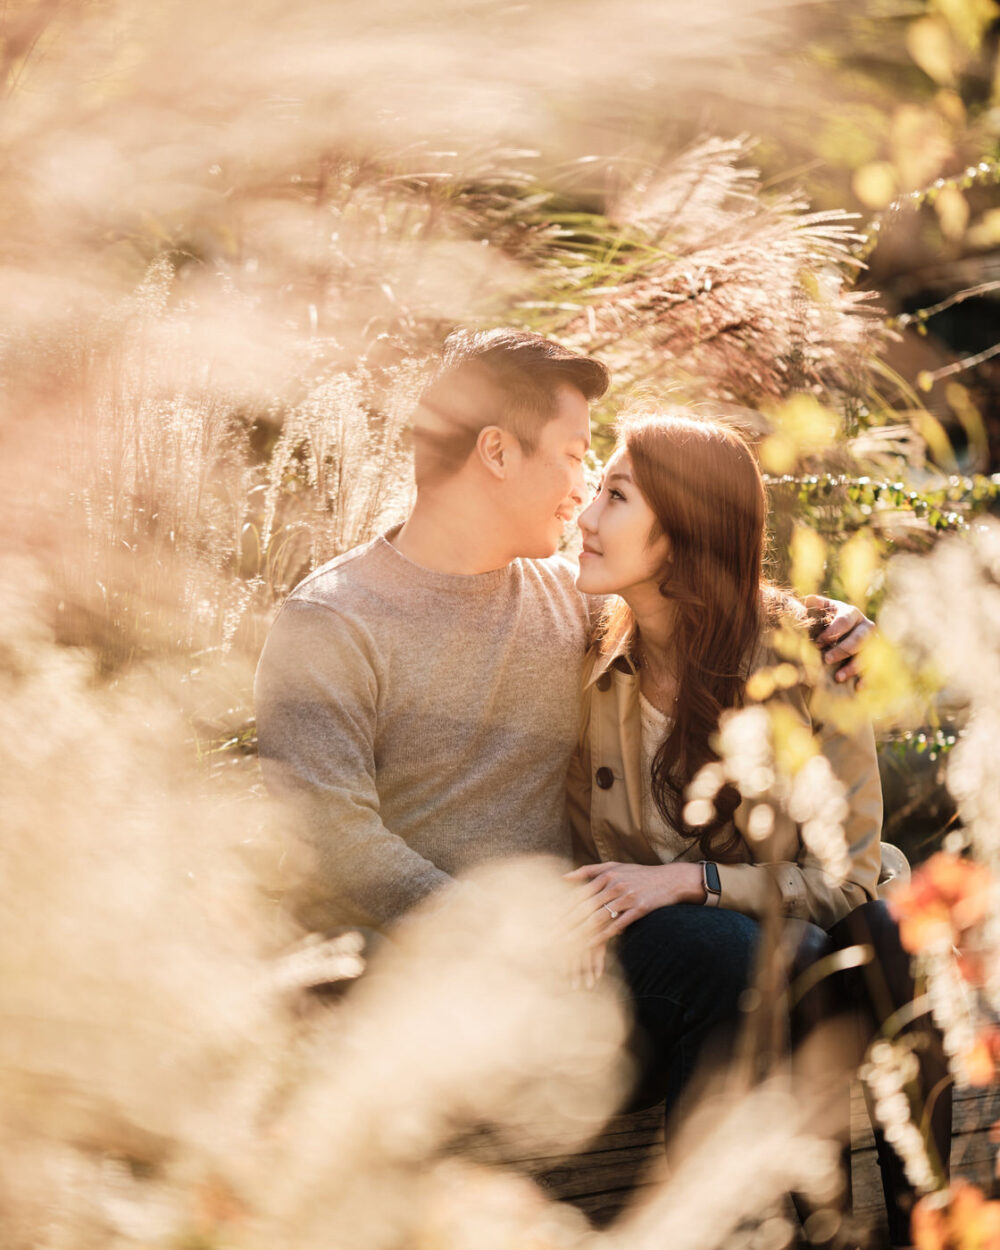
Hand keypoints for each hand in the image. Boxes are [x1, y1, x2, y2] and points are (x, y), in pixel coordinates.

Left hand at [564, 860, 705, 943]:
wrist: (670, 880)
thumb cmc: (639, 874)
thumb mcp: (615, 866)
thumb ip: (589, 870)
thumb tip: (563, 877)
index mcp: (607, 875)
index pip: (580, 894)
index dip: (564, 908)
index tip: (550, 919)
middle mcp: (615, 885)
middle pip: (586, 907)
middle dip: (568, 923)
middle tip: (553, 935)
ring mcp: (627, 897)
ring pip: (599, 917)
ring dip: (581, 932)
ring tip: (567, 943)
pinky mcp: (639, 909)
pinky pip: (617, 925)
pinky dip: (603, 935)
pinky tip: (591, 944)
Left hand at [804, 595, 874, 683]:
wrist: (842, 632)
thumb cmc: (827, 621)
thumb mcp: (822, 611)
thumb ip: (816, 606)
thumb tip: (808, 599)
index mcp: (851, 613)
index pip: (844, 621)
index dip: (831, 632)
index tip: (818, 643)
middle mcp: (866, 626)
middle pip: (858, 639)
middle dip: (842, 650)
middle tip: (826, 660)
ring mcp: (873, 643)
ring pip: (867, 655)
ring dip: (853, 667)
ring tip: (838, 677)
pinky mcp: (876, 657)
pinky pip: (874, 668)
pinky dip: (866, 678)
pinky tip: (858, 687)